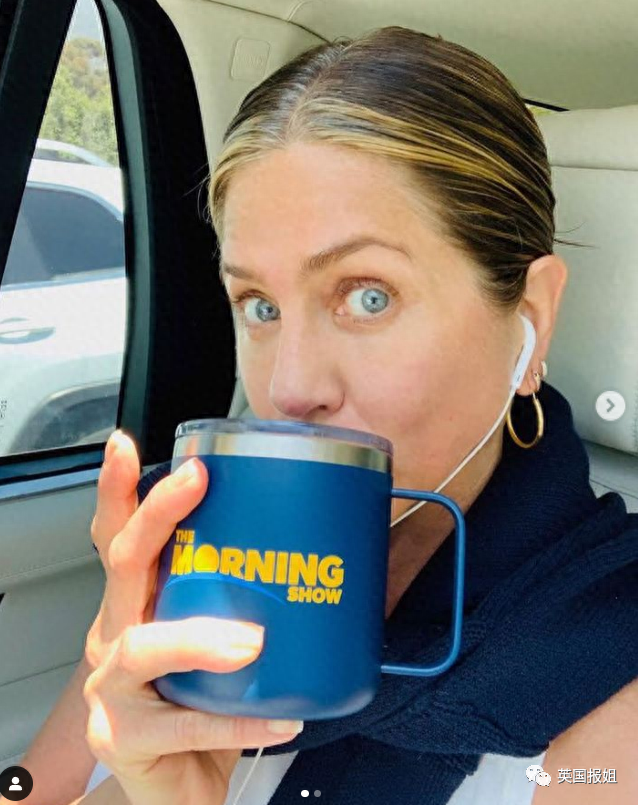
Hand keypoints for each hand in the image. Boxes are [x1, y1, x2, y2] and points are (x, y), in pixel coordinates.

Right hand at [84, 431, 302, 804]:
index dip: (117, 489)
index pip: (117, 536)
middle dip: (157, 514)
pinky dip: (239, 720)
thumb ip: (249, 599)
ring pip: (144, 645)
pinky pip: (185, 725)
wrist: (183, 783)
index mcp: (138, 603)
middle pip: (123, 562)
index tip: (129, 445)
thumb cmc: (204, 701)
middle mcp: (115, 633)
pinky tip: (281, 718)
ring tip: (251, 641)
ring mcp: (114, 687)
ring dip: (200, 636)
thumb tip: (329, 548)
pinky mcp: (127, 739)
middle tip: (195, 481)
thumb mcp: (217, 639)